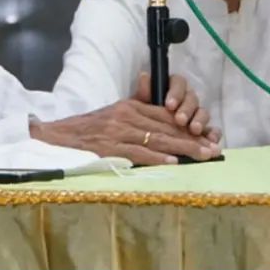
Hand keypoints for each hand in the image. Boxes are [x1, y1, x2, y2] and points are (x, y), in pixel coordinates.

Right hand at [30, 77, 221, 165]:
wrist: (56, 136)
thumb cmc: (86, 129)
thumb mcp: (113, 114)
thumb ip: (136, 114)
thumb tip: (162, 120)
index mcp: (129, 107)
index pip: (165, 116)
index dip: (187, 127)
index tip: (206, 137)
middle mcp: (126, 116)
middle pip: (166, 128)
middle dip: (192, 139)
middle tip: (213, 149)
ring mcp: (118, 131)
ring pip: (157, 140)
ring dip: (182, 149)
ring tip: (203, 156)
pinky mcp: (110, 146)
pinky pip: (138, 152)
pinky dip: (157, 158)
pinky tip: (173, 162)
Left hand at [134, 73, 220, 143]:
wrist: (146, 137)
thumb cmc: (143, 117)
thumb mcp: (140, 105)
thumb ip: (144, 92)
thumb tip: (145, 76)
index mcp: (173, 88)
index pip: (178, 83)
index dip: (175, 93)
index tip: (169, 105)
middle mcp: (187, 100)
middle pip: (192, 98)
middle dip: (186, 109)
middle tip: (180, 120)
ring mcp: (197, 115)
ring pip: (203, 112)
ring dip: (200, 120)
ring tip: (194, 130)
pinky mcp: (205, 130)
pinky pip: (213, 129)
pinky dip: (214, 134)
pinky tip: (211, 140)